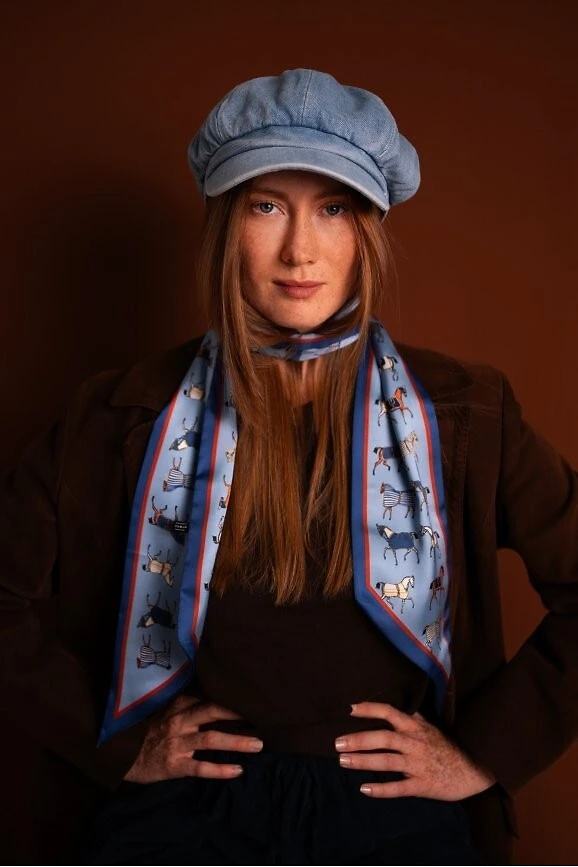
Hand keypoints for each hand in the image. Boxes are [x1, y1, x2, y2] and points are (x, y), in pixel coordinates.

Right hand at [124, 695, 262, 783]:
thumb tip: (218, 696)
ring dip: (237, 742)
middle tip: (261, 717)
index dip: (230, 698)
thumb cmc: (151, 732)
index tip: (251, 698)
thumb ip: (189, 704)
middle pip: (213, 712)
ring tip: (258, 745)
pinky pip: (201, 767)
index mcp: (178, 705)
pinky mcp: (175, 765)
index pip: (208, 697)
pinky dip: (220, 769)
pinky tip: (237, 770)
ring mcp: (177, 744)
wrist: (123, 756)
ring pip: (211, 739)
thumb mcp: (167, 711)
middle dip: (239, 714)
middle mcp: (179, 721)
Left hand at [335, 701, 494, 799]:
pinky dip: (381, 789)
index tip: (350, 709)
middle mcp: (415, 743)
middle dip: (358, 740)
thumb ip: (413, 719)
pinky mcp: (423, 785)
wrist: (475, 770)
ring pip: (386, 761)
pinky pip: (399, 788)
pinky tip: (364, 789)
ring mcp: (418, 765)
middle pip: (383, 738)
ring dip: (363, 761)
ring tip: (343, 762)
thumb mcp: (432, 727)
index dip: (370, 709)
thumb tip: (395, 710)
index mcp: (416, 728)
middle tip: (337, 744)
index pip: (390, 712)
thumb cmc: (450, 747)